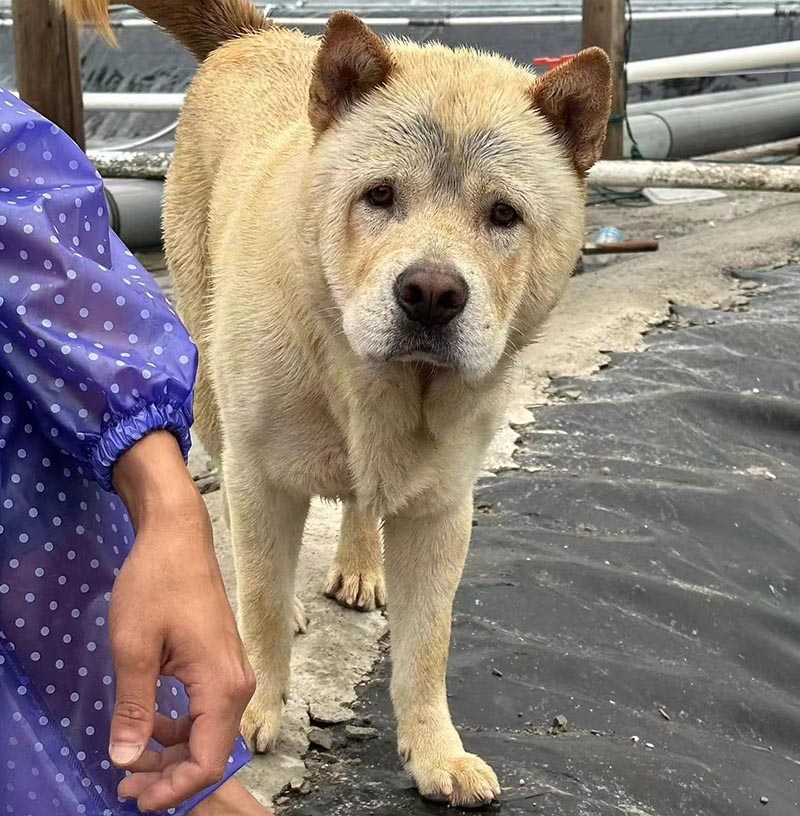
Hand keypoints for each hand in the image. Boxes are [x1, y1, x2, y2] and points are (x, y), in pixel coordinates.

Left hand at [109, 432, 255, 811]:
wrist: (178, 536)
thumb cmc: (156, 584)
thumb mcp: (133, 648)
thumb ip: (134, 708)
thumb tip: (126, 759)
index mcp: (221, 685)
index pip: (207, 760)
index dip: (173, 789)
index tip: (132, 795)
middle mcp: (237, 683)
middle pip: (211, 751)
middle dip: (169, 775)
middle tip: (123, 780)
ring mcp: (232, 671)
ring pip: (209, 732)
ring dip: (172, 752)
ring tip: (130, 756)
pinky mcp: (222, 661)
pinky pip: (207, 710)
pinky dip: (180, 727)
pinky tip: (151, 721)